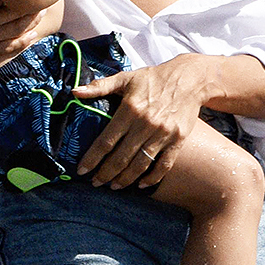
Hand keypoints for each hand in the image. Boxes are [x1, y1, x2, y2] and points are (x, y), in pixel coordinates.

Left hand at [74, 55, 210, 189]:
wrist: (190, 79)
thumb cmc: (153, 78)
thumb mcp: (126, 78)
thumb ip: (100, 86)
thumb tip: (75, 92)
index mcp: (129, 109)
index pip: (106, 141)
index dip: (92, 158)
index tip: (82, 171)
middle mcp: (145, 124)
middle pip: (121, 157)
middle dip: (105, 174)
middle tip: (96, 183)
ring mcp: (162, 133)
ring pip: (141, 164)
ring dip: (125, 179)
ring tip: (114, 186)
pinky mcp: (177, 139)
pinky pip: (164, 164)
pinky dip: (153, 178)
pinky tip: (142, 185)